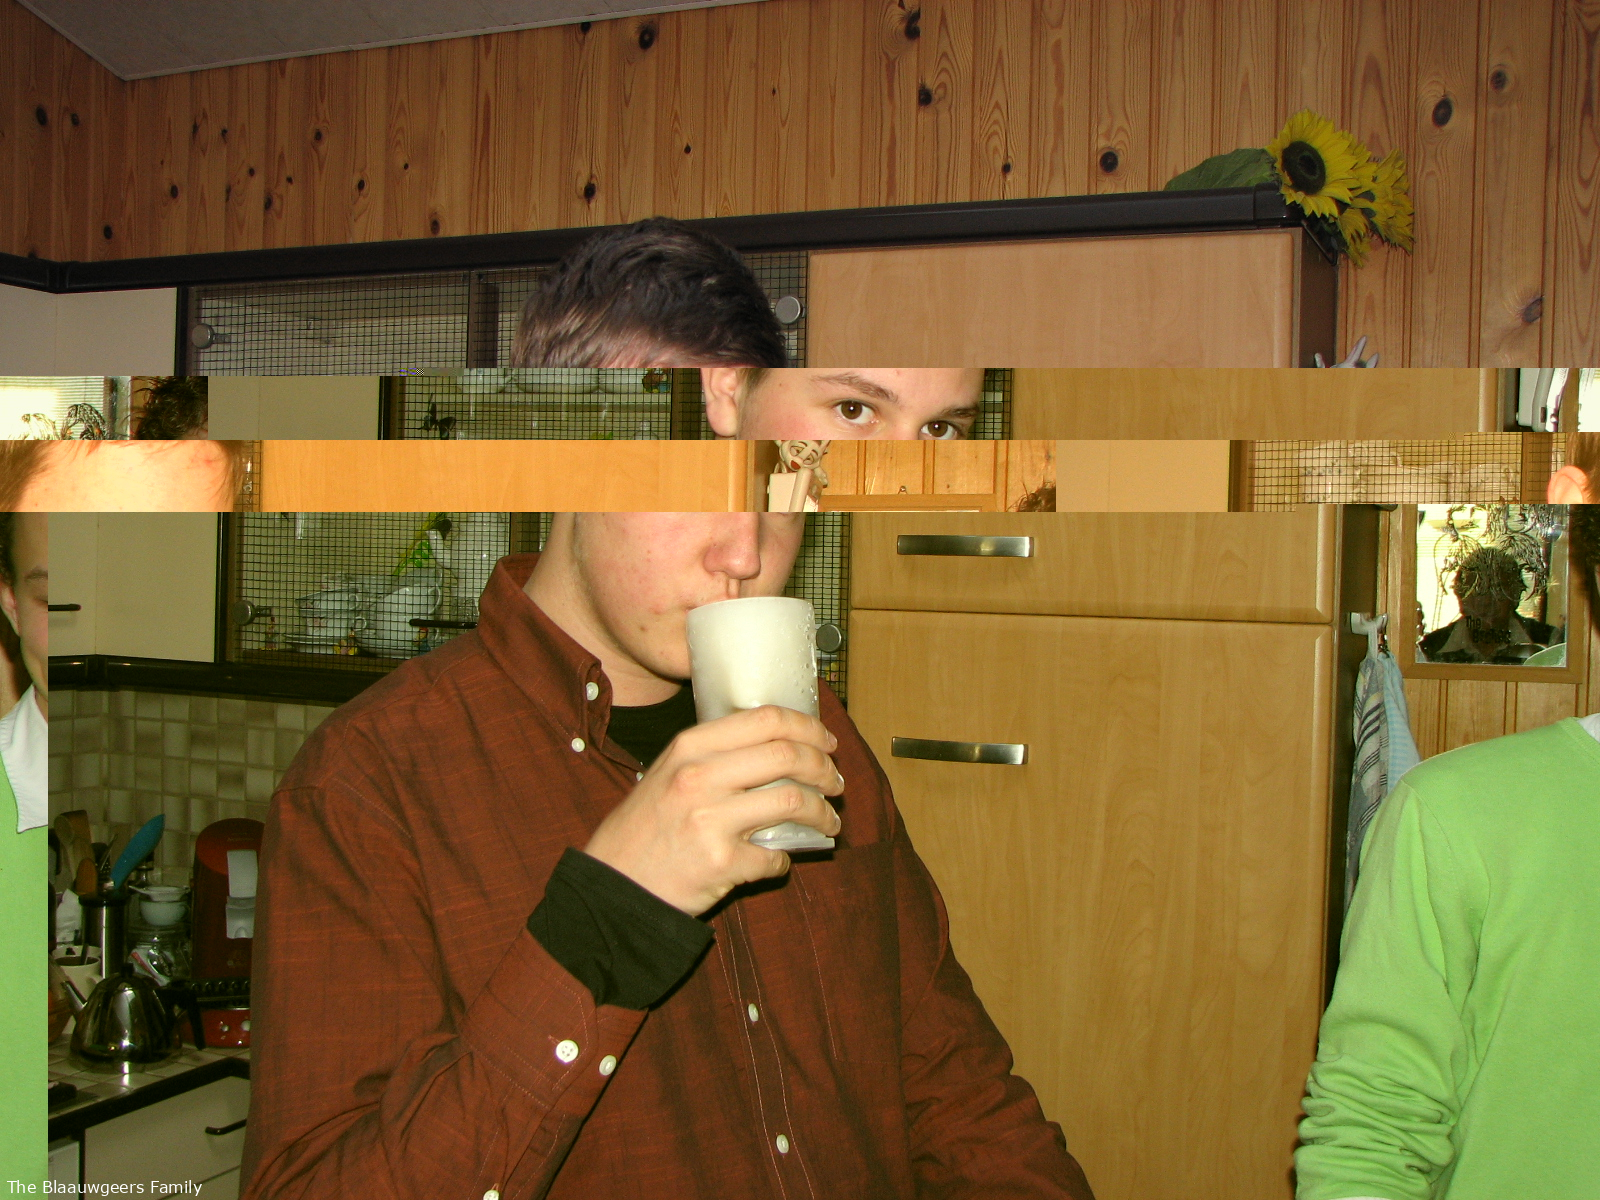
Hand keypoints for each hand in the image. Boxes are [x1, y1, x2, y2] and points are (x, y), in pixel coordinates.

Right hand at [583, 705, 845, 915]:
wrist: (612, 887)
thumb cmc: (643, 830)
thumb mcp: (667, 773)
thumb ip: (713, 756)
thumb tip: (778, 747)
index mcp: (690, 747)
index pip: (766, 719)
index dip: (809, 727)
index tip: (828, 742)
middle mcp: (699, 776)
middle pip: (788, 754)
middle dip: (825, 768)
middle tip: (836, 783)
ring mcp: (710, 819)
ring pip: (793, 801)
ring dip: (823, 814)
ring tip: (829, 823)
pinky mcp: (720, 862)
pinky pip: (775, 856)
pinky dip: (785, 861)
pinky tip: (779, 862)